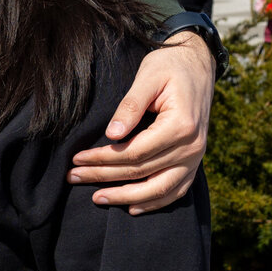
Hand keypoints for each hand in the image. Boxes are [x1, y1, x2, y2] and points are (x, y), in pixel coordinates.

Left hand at [68, 35, 212, 212]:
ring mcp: (196, 158)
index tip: (76, 158)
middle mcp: (192, 147)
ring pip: (160, 189)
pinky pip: (176, 190)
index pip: (134, 152)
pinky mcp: (194, 161)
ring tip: (97, 198)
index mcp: (180, 126)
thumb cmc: (169, 66)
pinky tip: (132, 207)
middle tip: (73, 177)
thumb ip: (130, 105)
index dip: (103, 159)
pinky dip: (155, 202)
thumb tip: (111, 135)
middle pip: (142, 173)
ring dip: (127, 198)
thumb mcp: (148, 77)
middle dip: (104, 177)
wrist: (198, 63)